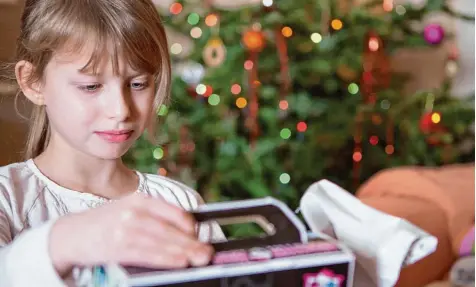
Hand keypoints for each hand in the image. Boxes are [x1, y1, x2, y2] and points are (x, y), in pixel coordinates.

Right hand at [49, 193, 212, 275]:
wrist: (71, 233)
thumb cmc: (106, 222)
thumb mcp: (129, 209)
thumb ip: (155, 216)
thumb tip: (185, 228)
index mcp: (139, 199)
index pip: (171, 210)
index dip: (188, 223)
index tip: (200, 232)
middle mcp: (133, 211)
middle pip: (169, 228)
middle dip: (191, 241)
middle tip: (207, 251)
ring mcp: (124, 229)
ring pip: (160, 242)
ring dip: (183, 251)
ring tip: (199, 258)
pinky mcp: (117, 247)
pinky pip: (147, 254)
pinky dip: (165, 259)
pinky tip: (178, 262)